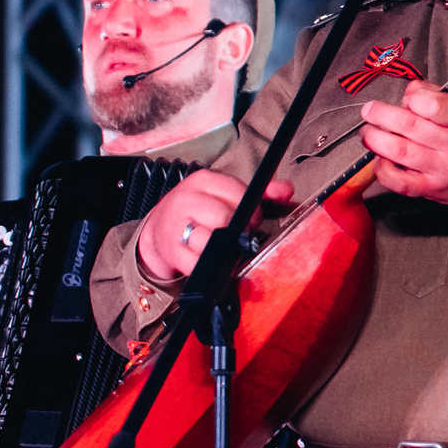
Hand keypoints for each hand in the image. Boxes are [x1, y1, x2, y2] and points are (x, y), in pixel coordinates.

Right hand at [136, 172, 294, 287]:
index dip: (253, 212)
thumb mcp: (229, 194)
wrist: (161, 228)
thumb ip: (263, 193)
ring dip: (224, 251)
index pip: (238, 195)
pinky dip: (210, 267)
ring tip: (224, 248)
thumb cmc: (201, 211)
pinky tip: (212, 261)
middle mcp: (186, 199)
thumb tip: (286, 191)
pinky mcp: (171, 251)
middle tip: (237, 236)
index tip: (253, 220)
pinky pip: (198, 264)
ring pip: (211, 242)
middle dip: (238, 232)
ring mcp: (175, 225)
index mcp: (204, 181)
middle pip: (225, 219)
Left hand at [363, 82, 447, 223]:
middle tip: (370, 110)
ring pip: (401, 152)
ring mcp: (443, 170)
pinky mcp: (433, 190)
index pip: (436, 106)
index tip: (407, 97)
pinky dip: (383, 169)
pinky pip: (400, 182)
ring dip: (376, 139)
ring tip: (368, 131)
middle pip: (411, 126)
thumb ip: (440, 96)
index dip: (413, 98)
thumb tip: (410, 91)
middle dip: (382, 114)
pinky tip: (380, 158)